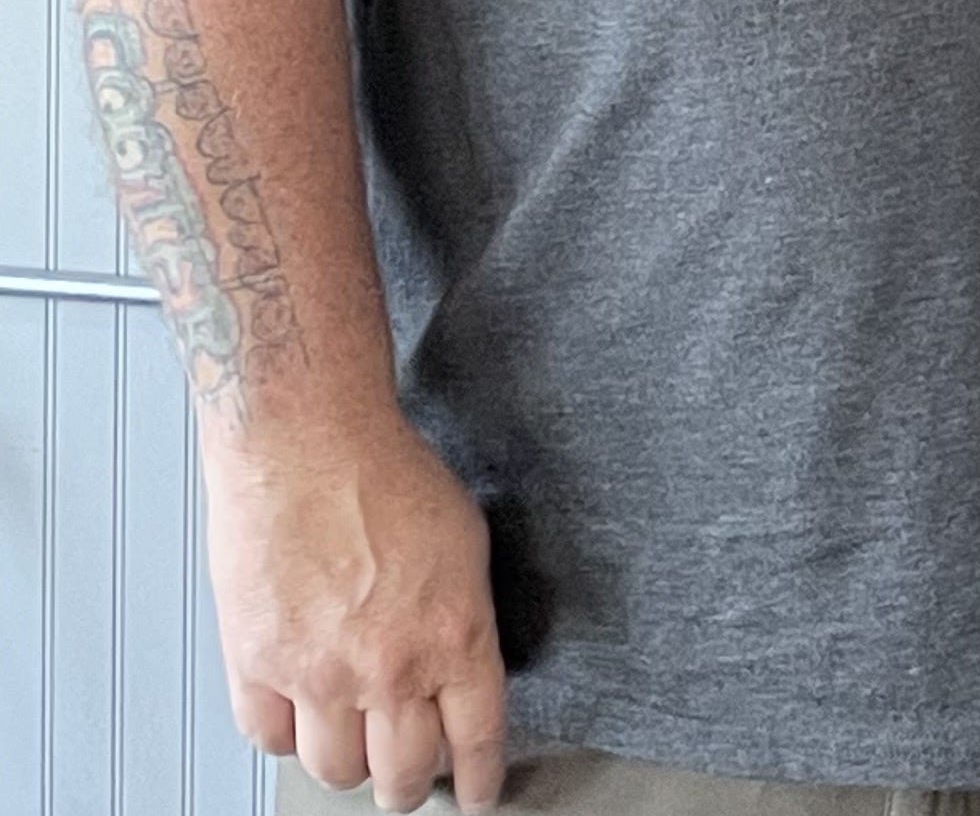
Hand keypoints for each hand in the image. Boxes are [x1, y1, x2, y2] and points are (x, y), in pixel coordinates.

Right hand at [201, 416, 508, 813]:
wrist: (307, 442)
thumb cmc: (384, 471)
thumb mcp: (464, 542)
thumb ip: (461, 615)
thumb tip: (458, 661)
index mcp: (454, 635)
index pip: (477, 739)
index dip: (479, 778)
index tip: (478, 793)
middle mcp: (389, 668)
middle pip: (402, 774)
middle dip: (410, 783)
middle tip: (409, 776)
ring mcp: (318, 675)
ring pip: (335, 770)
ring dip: (349, 764)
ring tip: (354, 744)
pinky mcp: (257, 668)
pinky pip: (271, 738)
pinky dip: (287, 734)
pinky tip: (299, 714)